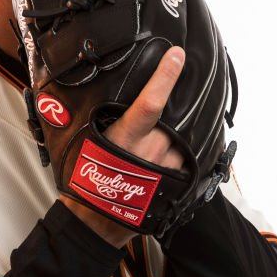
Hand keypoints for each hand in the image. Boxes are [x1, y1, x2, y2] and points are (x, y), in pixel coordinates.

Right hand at [61, 47, 185, 245]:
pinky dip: (184, 149)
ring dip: (181, 130)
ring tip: (169, 131)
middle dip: (179, 104)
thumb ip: (108, 121)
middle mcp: (152, 149)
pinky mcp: (177, 181)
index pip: (150, 102)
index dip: (165, 77)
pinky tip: (175, 150)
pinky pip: (187, 156)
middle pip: (175, 116)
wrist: (98, 221)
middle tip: (177, 95)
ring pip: (184, 136)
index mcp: (126, 136)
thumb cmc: (88, 181)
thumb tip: (113, 97)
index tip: (177, 55)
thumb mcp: (92, 143)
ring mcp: (167, 166)